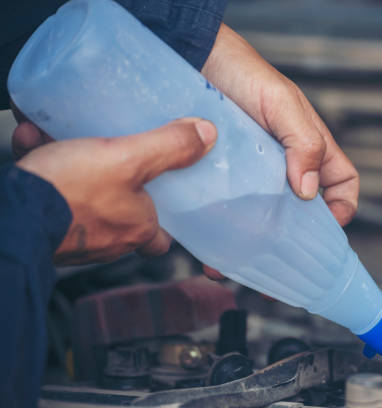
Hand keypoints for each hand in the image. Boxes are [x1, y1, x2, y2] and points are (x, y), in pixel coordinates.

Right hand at [15, 118, 216, 264]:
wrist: (5, 218)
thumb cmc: (69, 193)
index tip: (164, 192)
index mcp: (137, 228)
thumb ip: (168, 147)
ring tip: (63, 138)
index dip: (166, 216)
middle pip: (123, 210)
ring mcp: (75, 237)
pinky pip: (50, 194)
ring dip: (75, 164)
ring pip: (83, 197)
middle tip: (114, 155)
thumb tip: (208, 134)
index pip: (163, 235)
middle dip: (117, 180)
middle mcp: (108, 239)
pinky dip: (42, 166)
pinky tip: (31, 141)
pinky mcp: (44, 227)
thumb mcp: (126, 159)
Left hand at [200, 25, 359, 281]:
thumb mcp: (282, 104)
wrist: (193, 60)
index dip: (342, 210)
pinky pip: (228, 214)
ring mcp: (252, 175)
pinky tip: (208, 250)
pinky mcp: (221, 179)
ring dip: (254, 249)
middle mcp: (284, 167)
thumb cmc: (244, 74)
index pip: (342, 186)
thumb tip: (308, 190)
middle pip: (301, 215)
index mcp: (310, 150)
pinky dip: (221, 236)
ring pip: (263, 221)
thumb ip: (303, 142)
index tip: (326, 232)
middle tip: (276, 273)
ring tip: (233, 267)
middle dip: (294, 246)